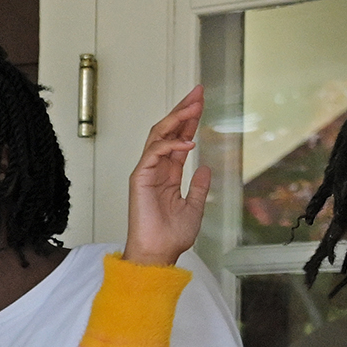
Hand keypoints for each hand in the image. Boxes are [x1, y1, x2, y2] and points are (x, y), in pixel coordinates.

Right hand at [127, 86, 211, 267]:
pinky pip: (155, 152)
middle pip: (167, 130)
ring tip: (194, 106)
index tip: (201, 103)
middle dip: (182, 110)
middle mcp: (156, 169)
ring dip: (177, 118)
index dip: (189, 121)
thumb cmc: (170, 236)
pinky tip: (188, 142)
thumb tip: (205, 169)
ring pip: (158, 135)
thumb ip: (199, 187)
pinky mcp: (140, 178)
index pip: (179, 140)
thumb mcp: (194, 208)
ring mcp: (146, 172)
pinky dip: (171, 144)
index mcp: (168, 175)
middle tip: (198, 92)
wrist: (158, 254)